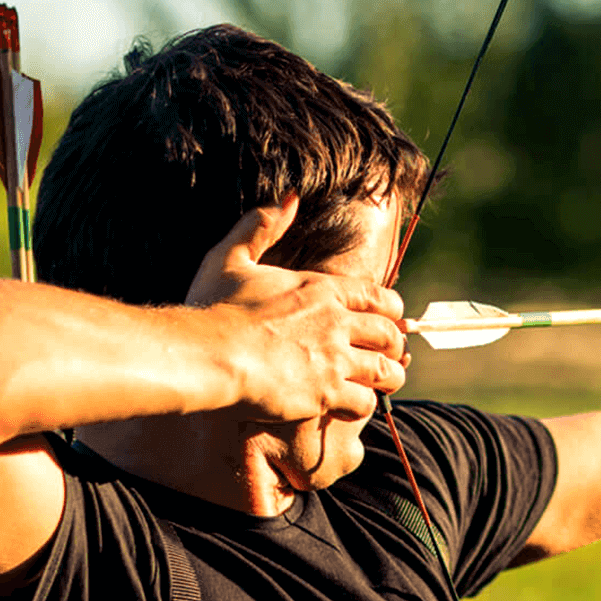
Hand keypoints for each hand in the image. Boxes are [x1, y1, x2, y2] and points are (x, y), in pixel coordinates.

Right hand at [186, 194, 408, 426]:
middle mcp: (337, 322)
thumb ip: (262, 225)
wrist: (207, 355)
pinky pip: (365, 402)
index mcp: (322, 289)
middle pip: (389, 334)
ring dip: (387, 378)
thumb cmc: (214, 308)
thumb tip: (289, 195)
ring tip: (381, 384)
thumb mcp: (232, 257)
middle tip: (387, 356)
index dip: (390, 311)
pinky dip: (363, 404)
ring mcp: (335, 359)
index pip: (379, 297)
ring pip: (386, 370)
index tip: (387, 320)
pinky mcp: (327, 393)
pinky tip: (351, 405)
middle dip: (392, 346)